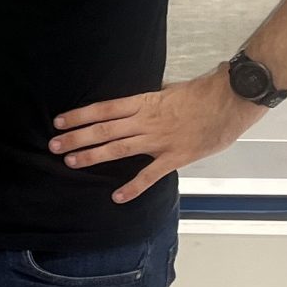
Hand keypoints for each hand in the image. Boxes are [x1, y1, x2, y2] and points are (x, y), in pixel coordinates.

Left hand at [49, 68, 267, 204]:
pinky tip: (117, 197)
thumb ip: (151, 98)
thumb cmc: (204, 92)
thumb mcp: (170, 89)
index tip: (60, 122)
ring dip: (92, 156)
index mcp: (144, 102)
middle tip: (54, 146)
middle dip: (76, 138)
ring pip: (118, 149)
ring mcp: (160, 140)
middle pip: (103, 130)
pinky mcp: (175, 157)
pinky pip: (150, 175)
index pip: (103, 109)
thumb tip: (138, 102)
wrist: (232, 100)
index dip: (79, 116)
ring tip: (71, 162)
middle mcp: (146, 121)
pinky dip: (133, 187)